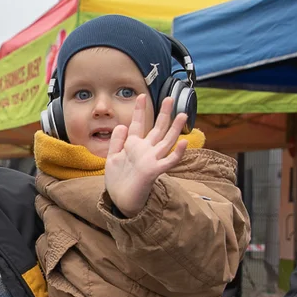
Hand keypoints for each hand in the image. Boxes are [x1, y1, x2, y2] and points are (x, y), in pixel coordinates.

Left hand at [104, 95, 188, 217]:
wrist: (120, 200)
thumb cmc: (117, 180)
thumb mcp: (112, 157)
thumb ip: (117, 141)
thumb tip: (122, 125)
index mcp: (134, 146)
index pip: (137, 124)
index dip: (139, 110)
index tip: (140, 96)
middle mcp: (145, 150)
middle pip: (157, 129)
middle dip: (164, 114)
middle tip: (170, 98)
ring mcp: (151, 160)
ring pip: (166, 141)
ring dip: (175, 129)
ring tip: (183, 115)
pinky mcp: (154, 171)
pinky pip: (168, 162)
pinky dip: (177, 153)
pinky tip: (184, 143)